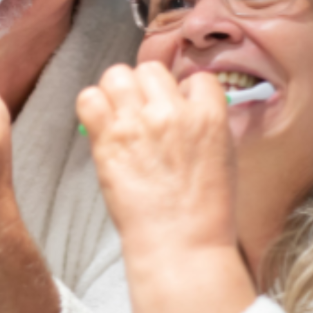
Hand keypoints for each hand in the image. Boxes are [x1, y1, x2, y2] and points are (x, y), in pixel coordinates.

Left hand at [74, 62, 238, 268]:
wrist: (180, 242)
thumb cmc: (204, 211)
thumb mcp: (223, 157)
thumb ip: (204, 125)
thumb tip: (184, 108)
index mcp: (210, 114)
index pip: (194, 78)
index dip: (181, 94)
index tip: (173, 113)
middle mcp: (173, 111)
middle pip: (150, 70)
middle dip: (144, 89)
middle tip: (138, 115)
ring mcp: (139, 123)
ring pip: (117, 75)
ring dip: (115, 92)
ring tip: (116, 118)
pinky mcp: (109, 140)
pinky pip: (89, 99)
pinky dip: (90, 106)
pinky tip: (97, 126)